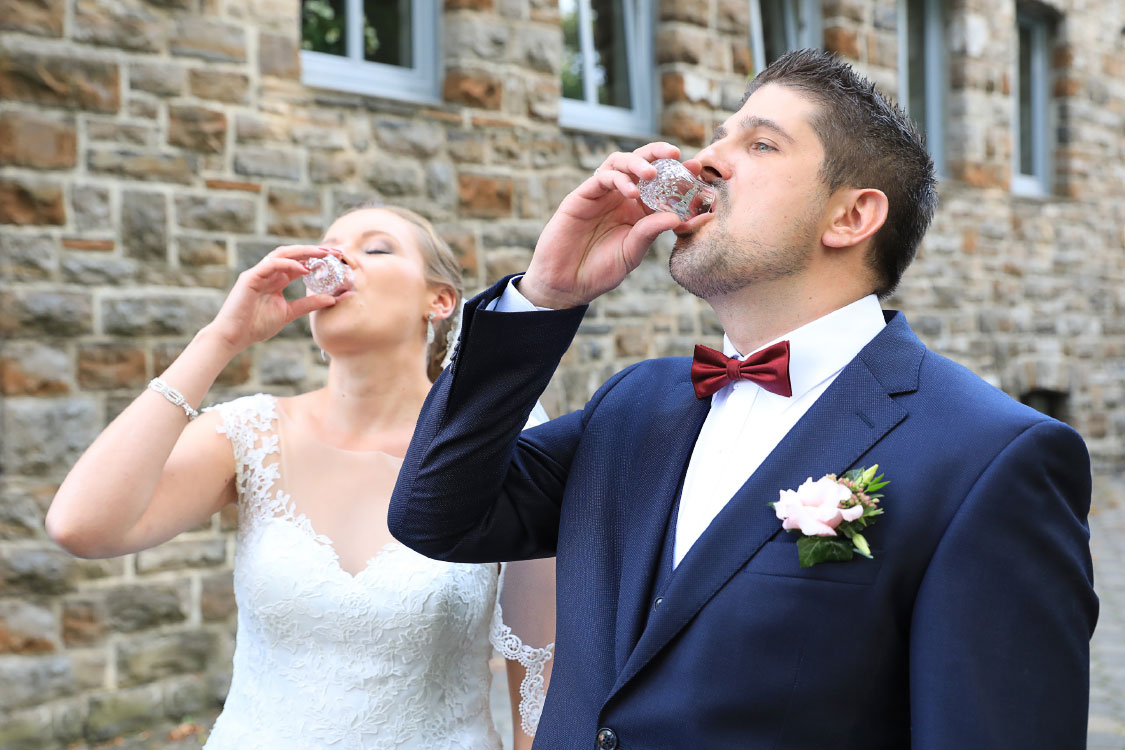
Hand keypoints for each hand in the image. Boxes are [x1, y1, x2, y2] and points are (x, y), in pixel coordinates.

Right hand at [205, 245, 338, 353]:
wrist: (234, 336)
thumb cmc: (257, 325)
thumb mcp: (289, 313)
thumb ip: (308, 304)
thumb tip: (333, 299)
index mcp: (277, 280)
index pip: (300, 263)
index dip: (317, 259)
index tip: (337, 259)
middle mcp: (268, 273)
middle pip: (293, 254)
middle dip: (314, 250)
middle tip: (335, 251)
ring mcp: (258, 273)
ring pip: (282, 254)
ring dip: (303, 252)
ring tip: (322, 254)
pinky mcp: (250, 277)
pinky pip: (271, 264)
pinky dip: (288, 264)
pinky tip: (304, 269)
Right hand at [520, 142, 688, 308]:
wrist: (567, 284)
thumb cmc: (599, 271)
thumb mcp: (632, 253)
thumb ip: (650, 233)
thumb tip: (677, 217)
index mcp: (637, 209)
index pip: (660, 183)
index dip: (677, 174)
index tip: (696, 169)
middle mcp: (620, 197)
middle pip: (640, 163)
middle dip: (658, 154)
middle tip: (675, 154)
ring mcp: (601, 195)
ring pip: (619, 163)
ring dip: (638, 162)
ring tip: (653, 174)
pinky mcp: (581, 196)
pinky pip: (601, 178)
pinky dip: (619, 180)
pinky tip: (632, 192)